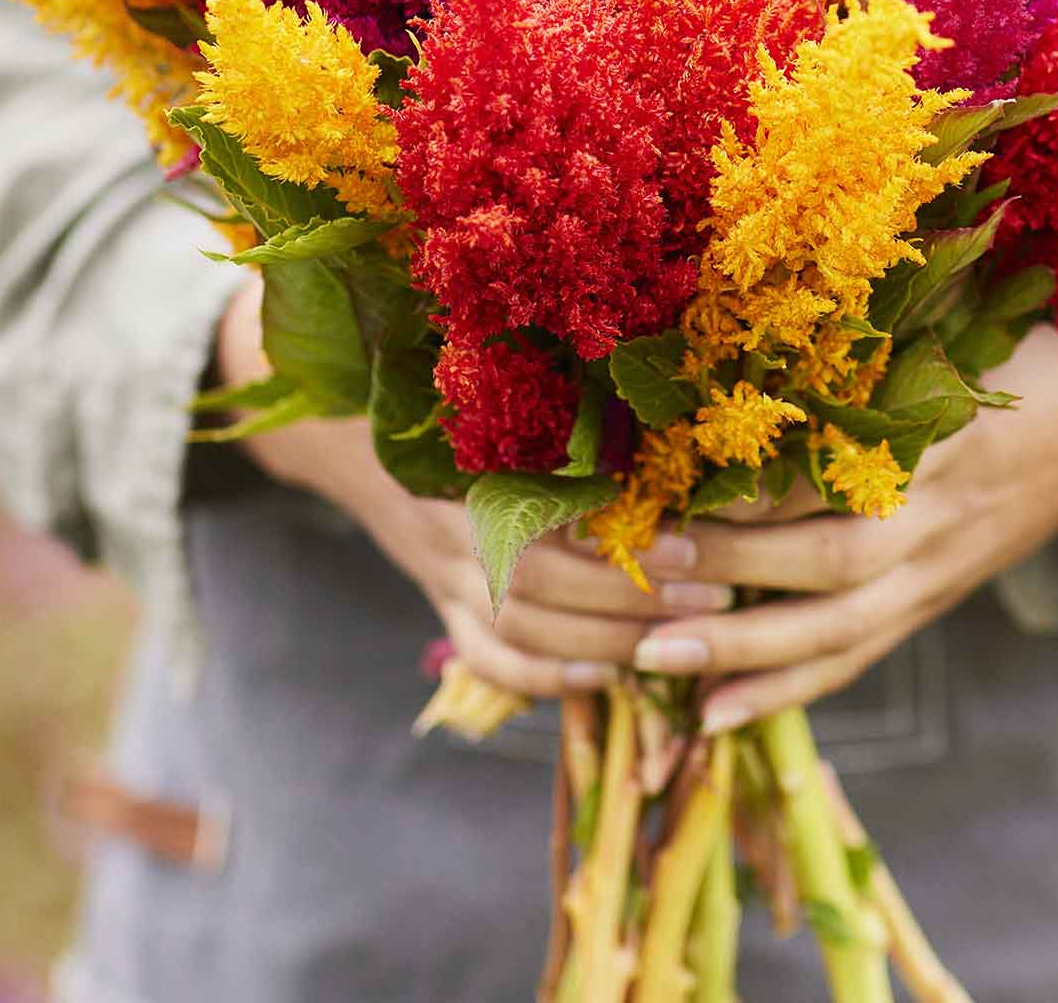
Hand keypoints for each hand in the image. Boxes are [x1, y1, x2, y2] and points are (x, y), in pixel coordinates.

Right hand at [215, 283, 732, 700]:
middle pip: (546, 585)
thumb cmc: (442, 387)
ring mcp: (439, 571)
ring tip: (678, 636)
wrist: (342, 423)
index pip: (555, 516)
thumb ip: (562, 396)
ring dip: (604, 640)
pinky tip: (603, 676)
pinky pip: (487, 655)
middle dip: (634, 595)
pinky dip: (544, 675)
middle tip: (714, 590)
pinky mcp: (437, 599)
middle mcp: (450, 525)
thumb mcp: (493, 381)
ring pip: (522, 629)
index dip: (626, 539)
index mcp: (469, 461)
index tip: (699, 542)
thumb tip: (664, 406)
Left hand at [626, 308, 1057, 731]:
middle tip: (648, 557)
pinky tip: (711, 713)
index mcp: (948, 425)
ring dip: (743, 651)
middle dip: (736, 566)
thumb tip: (750, 284)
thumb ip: (869, 320)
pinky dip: (783, 691)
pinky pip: (858, 658)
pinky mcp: (933, 602)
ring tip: (649, 656)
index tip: (680, 474)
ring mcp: (942, 568)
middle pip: (837, 558)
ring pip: (842, 628)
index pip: (846, 463)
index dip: (767, 479)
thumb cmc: (1021, 347)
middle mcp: (945, 510)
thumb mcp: (956, 317)